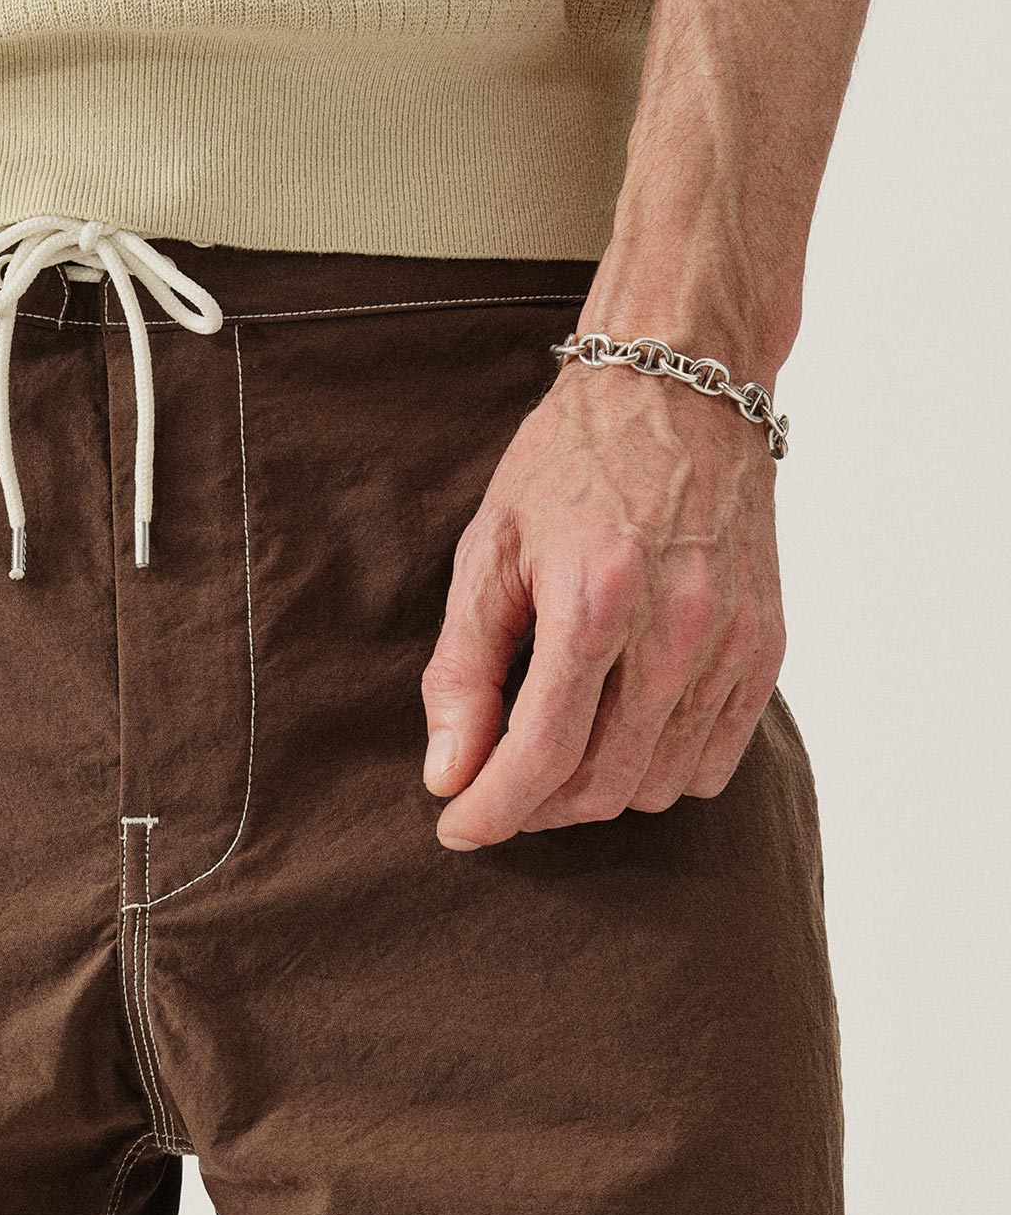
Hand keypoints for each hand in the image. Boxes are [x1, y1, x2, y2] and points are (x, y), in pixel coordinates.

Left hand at [421, 359, 786, 849]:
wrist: (682, 385)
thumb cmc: (569, 463)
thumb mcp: (489, 551)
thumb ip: (462, 670)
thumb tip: (447, 774)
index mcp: (597, 596)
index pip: (542, 753)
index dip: (492, 809)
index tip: (455, 828)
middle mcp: (679, 627)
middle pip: (602, 784)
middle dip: (536, 807)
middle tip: (496, 786)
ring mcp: (734, 641)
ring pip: (658, 786)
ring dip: (595, 793)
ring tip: (553, 757)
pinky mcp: (768, 646)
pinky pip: (714, 762)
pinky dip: (660, 771)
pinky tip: (620, 733)